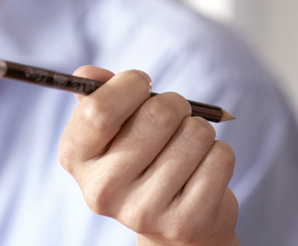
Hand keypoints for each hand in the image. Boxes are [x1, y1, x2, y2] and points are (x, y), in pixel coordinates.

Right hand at [59, 66, 238, 245]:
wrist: (175, 222)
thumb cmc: (145, 156)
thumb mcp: (118, 127)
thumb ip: (101, 95)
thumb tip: (87, 74)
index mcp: (78, 158)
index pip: (99, 109)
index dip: (131, 84)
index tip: (143, 85)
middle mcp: (102, 190)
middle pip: (159, 113)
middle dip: (177, 105)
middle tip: (173, 121)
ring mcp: (142, 212)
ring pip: (195, 132)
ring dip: (201, 131)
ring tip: (187, 151)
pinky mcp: (184, 223)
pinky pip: (220, 158)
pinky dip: (219, 154)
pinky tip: (201, 172)